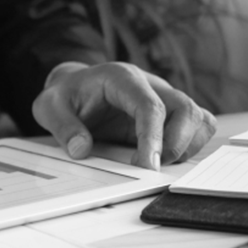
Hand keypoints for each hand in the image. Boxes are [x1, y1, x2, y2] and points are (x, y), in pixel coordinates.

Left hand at [32, 62, 215, 169]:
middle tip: (151, 168)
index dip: (153, 137)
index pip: (150, 105)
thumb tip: (81, 150)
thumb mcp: (49, 107)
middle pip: (186, 109)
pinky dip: (190, 146)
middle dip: (176, 144)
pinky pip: (197, 126)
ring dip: (186, 146)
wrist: (74, 88)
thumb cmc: (66, 96)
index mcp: (122, 78)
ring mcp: (164, 98)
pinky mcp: (170, 115)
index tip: (147, 166)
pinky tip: (166, 158)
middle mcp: (150, 85)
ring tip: (157, 163)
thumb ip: (63, 126)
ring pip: (198, 118)